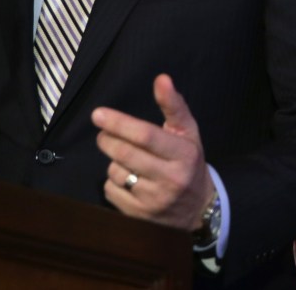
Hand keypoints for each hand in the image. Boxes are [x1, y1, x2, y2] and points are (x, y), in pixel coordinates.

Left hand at [92, 74, 213, 230]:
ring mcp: (153, 200)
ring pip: (116, 171)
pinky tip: (128, 179)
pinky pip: (111, 190)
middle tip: (103, 132)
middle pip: (125, 153)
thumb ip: (173, 105)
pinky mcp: (138, 216)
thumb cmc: (189, 161)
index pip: (146, 135)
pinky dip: (112, 181)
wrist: (198, 209)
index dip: (120, 123)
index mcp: (184, 154)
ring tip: (126, 159)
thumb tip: (162, 79)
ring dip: (113, 160)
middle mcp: (170, 178)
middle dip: (108, 138)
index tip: (98, 114)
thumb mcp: (188, 132)